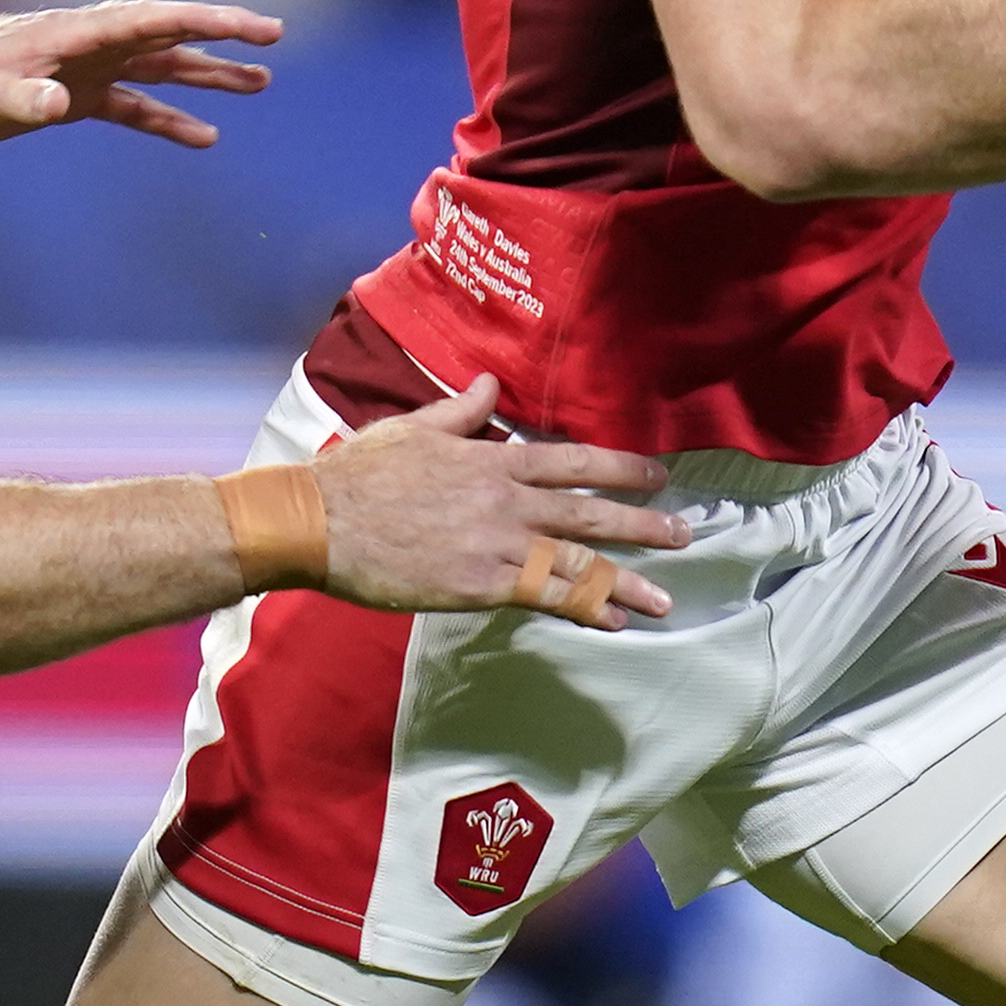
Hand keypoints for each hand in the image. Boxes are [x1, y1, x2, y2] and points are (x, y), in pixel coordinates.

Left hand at [0, 0, 280, 149]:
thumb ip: (22, 99)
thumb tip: (58, 102)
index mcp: (74, 33)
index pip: (152, 19)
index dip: (205, 21)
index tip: (252, 27)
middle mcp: (87, 44)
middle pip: (167, 34)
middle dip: (221, 36)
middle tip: (273, 40)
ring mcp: (83, 69)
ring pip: (158, 67)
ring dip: (205, 75)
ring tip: (258, 83)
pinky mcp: (71, 97)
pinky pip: (132, 106)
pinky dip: (166, 119)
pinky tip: (202, 138)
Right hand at [310, 377, 683, 630]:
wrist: (320, 522)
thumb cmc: (359, 475)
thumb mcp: (414, 428)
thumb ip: (462, 411)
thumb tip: (491, 384)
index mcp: (492, 459)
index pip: (573, 460)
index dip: (620, 468)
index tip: (657, 477)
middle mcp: (506, 499)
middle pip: (589, 512)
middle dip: (642, 524)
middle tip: (684, 535)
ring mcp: (497, 544)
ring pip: (577, 561)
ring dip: (626, 579)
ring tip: (664, 598)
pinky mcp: (480, 585)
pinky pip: (545, 597)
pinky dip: (583, 608)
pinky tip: (613, 620)